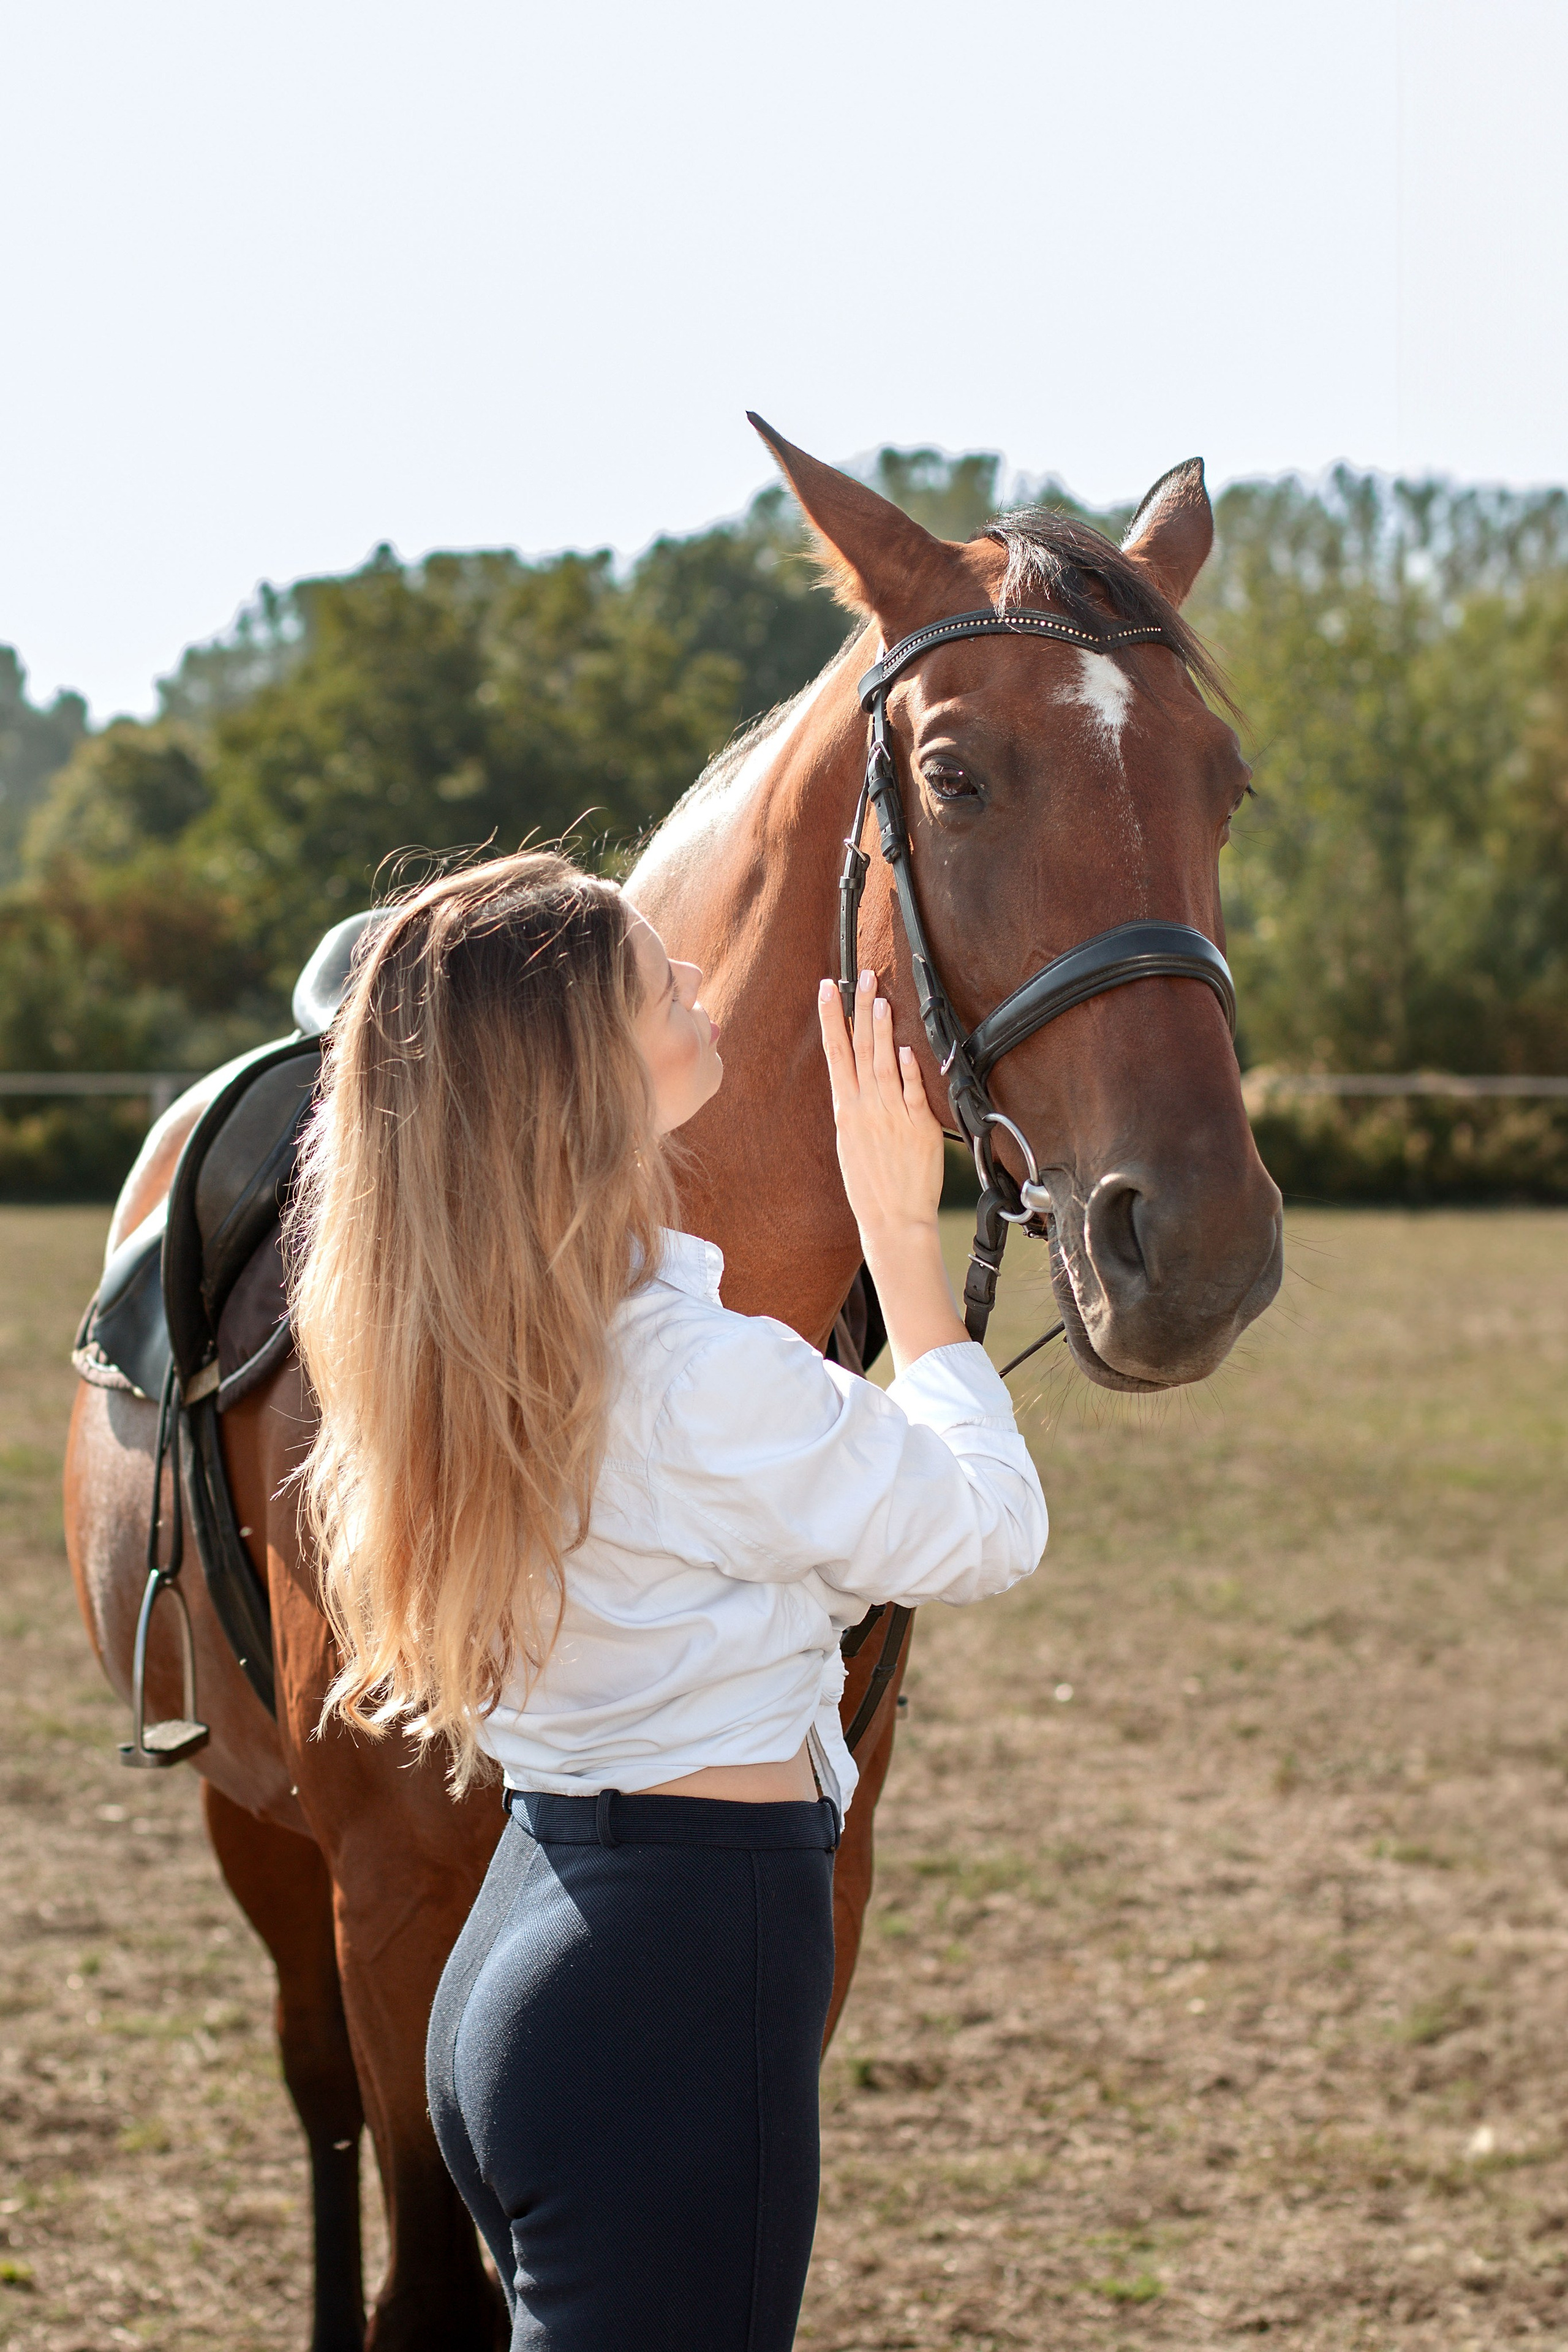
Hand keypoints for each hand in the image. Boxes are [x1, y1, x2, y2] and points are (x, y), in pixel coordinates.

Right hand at [817, 970, 944, 1246]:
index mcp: (846, 1111)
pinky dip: (908, 1070)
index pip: (836, 1053)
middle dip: (859, 1009)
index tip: (827, 989)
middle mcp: (865, 1109)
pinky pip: (912, 1092)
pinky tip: (906, 1049)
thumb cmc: (872, 1186)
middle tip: (861, 976)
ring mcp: (891, 1116)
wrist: (893, 1219)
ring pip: (884, 1064)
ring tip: (881, 1000)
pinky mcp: (918, 1127)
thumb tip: (861, 1079)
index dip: (831, 1018)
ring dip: (882, 1031)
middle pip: (860, 1049)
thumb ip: (859, 1108)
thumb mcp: (853, 1143)